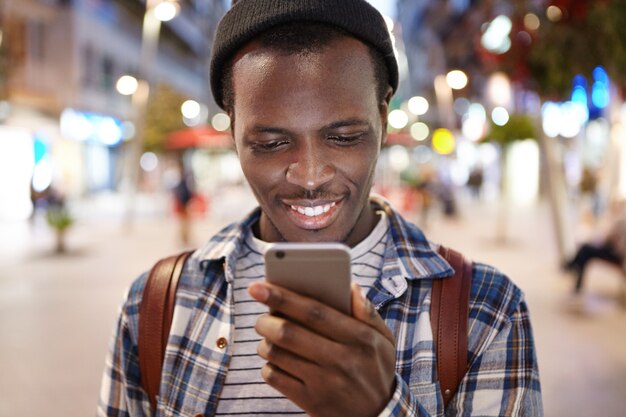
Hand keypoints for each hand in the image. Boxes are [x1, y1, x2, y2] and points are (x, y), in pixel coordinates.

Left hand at [248, 282, 395, 416]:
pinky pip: (276, 377)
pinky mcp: (311, 401)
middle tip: (261, 317)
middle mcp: (341, 359)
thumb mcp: (383, 339)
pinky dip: (268, 365)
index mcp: (359, 338)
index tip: (259, 287)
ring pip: (278, 354)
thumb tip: (350, 286)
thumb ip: (368, 311)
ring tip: (269, 338)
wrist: (379, 416)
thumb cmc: (376, 369)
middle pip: (289, 333)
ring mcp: (324, 382)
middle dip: (266, 320)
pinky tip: (276, 360)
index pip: (314, 312)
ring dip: (265, 342)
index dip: (283, 297)